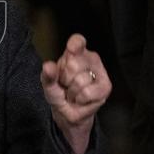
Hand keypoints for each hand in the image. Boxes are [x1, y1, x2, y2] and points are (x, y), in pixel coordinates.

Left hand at [40, 34, 110, 153]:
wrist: (67, 112)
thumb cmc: (60, 92)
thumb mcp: (49, 83)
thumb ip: (47, 75)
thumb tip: (48, 66)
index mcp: (76, 53)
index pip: (78, 41)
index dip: (75, 44)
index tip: (71, 49)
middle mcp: (90, 59)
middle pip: (74, 64)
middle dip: (64, 78)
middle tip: (66, 84)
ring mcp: (100, 72)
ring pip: (80, 81)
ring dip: (72, 92)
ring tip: (73, 93)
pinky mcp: (105, 87)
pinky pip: (87, 93)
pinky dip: (79, 99)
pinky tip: (81, 100)